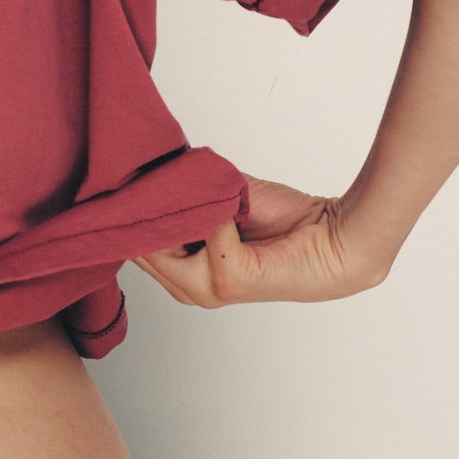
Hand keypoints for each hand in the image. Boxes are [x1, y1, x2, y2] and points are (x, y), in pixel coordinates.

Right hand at [128, 174, 392, 309]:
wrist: (333, 238)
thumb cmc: (285, 222)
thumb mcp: (222, 199)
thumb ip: (189, 191)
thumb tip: (155, 168)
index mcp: (183, 273)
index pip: (135, 244)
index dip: (131, 211)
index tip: (126, 179)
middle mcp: (188, 288)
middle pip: (141, 245)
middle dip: (144, 208)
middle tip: (149, 174)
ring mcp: (206, 289)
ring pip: (164, 240)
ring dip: (178, 206)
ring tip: (199, 185)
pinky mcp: (229, 280)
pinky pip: (207, 228)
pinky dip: (218, 207)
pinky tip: (233, 199)